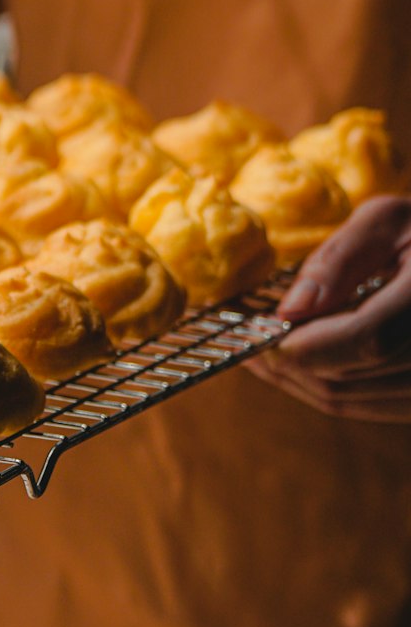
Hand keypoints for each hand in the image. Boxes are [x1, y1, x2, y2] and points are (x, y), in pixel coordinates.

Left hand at [248, 195, 410, 422]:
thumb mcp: (386, 220)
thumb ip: (339, 260)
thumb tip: (289, 310)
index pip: (365, 340)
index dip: (303, 341)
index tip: (253, 327)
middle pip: (348, 377)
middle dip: (283, 361)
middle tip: (240, 337)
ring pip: (350, 401)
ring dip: (294, 379)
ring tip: (257, 348)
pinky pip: (364, 406)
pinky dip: (322, 386)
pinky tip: (294, 361)